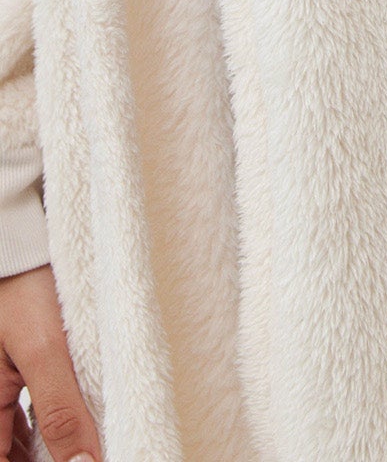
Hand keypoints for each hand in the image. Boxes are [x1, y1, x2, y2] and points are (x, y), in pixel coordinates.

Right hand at [0, 263, 100, 460]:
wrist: (17, 239)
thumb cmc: (20, 287)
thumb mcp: (44, 349)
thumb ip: (60, 409)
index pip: (5, 460)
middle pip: (11, 450)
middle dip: (49, 457)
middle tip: (87, 455)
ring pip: (17, 435)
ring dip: (48, 446)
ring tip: (85, 445)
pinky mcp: (13, 367)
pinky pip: (24, 410)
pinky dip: (47, 422)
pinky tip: (72, 421)